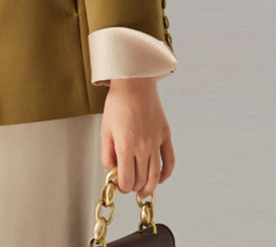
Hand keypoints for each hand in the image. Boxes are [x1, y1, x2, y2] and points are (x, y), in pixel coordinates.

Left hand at [100, 77, 174, 197]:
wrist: (134, 84)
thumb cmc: (118, 103)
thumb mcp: (105, 129)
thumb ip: (107, 153)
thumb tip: (112, 170)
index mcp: (126, 145)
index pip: (127, 179)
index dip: (122, 187)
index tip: (119, 185)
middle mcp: (143, 146)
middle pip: (141, 179)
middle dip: (133, 187)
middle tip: (128, 186)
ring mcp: (156, 141)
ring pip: (156, 175)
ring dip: (149, 187)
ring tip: (143, 191)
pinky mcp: (165, 135)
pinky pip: (169, 160)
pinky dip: (166, 174)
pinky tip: (160, 179)